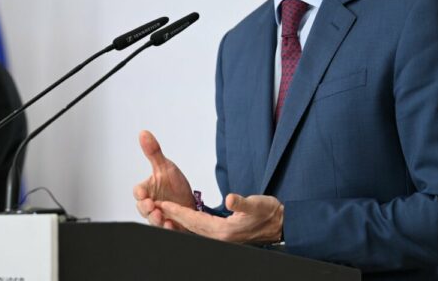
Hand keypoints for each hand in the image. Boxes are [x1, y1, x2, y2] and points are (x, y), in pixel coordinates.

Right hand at [133, 130, 195, 229]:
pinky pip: (167, 230)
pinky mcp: (171, 226)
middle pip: (142, 209)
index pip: (138, 191)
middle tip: (152, 206)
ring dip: (156, 220)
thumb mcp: (166, 167)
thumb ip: (153, 152)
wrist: (192, 202)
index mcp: (148, 190)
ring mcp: (160, 216)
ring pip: (153, 221)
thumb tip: (143, 132)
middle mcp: (151, 205)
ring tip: (162, 217)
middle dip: (146, 209)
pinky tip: (172, 225)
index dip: (139, 193)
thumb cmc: (174, 185)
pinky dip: (169, 228)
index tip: (142, 193)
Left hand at [158, 193, 283, 243]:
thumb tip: (231, 199)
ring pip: (195, 229)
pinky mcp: (225, 235)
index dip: (177, 212)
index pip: (194, 221)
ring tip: (165, 210)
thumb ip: (242, 203)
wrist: (281, 223)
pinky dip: (190, 222)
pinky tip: (185, 217)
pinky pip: (202, 229)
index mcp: (225, 231)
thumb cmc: (269, 212)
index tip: (162, 204)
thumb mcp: (257, 204)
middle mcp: (221, 237)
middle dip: (173, 217)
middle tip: (156, 206)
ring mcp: (222, 238)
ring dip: (180, 220)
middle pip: (191, 227)